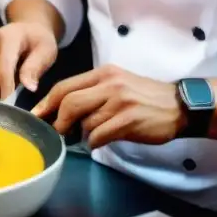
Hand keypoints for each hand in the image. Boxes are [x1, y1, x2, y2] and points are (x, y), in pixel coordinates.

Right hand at [0, 22, 57, 101]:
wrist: (28, 30)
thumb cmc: (39, 42)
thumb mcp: (47, 52)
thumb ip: (35, 67)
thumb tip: (29, 88)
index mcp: (10, 36)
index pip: (4, 67)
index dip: (6, 87)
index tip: (9, 104)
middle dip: (9, 86)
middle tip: (24, 78)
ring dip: (2, 85)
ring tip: (16, 72)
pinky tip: (5, 71)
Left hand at [31, 65, 184, 149]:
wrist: (180, 105)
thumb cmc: (145, 97)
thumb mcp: (118, 84)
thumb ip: (93, 92)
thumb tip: (63, 110)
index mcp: (103, 73)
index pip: (65, 86)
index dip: (46, 103)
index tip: (37, 116)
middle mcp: (109, 84)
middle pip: (69, 102)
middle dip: (58, 122)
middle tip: (58, 134)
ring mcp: (119, 102)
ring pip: (84, 122)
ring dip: (81, 135)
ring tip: (86, 138)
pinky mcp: (128, 120)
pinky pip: (99, 136)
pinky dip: (94, 143)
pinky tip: (99, 142)